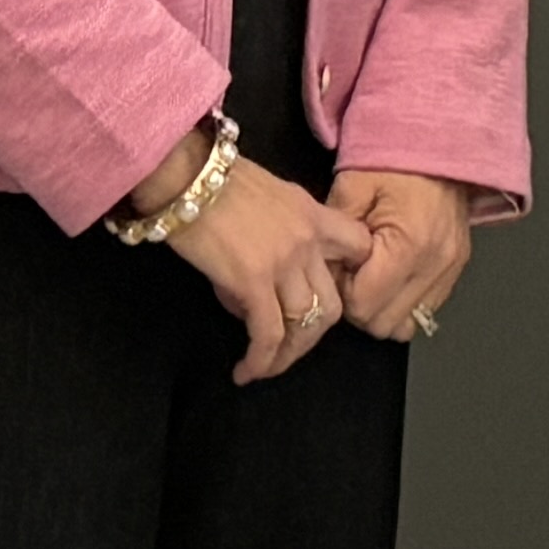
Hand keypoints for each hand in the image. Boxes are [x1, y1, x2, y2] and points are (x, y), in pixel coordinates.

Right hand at [141, 148, 370, 384]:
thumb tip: (259, 296)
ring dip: (286, 355)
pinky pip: (269, 333)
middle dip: (313, 335)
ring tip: (266, 366)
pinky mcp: (254, 281)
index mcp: (316, 216)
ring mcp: (285, 261)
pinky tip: (246, 370)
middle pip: (333, 302)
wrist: (189, 177)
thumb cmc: (219, 186)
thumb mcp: (271, 203)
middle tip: (289, 348)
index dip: (350, 280)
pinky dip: (261, 360)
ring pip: (306, 324)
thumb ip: (282, 242)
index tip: (324, 302)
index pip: (359, 249)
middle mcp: (310, 240)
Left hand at [329, 168, 474, 340]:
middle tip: (353, 273)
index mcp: (407, 245)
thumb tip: (324, 277)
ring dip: (383, 307)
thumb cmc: (393, 160)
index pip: (362, 306)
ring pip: (406, 324)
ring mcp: (451, 267)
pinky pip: (426, 309)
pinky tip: (394, 275)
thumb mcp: (351, 190)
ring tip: (374, 275)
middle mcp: (435, 263)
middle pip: (383, 324)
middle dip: (360, 305)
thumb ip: (334, 239)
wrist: (442, 137)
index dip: (341, 291)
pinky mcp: (458, 265)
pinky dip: (405, 301)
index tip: (340, 266)